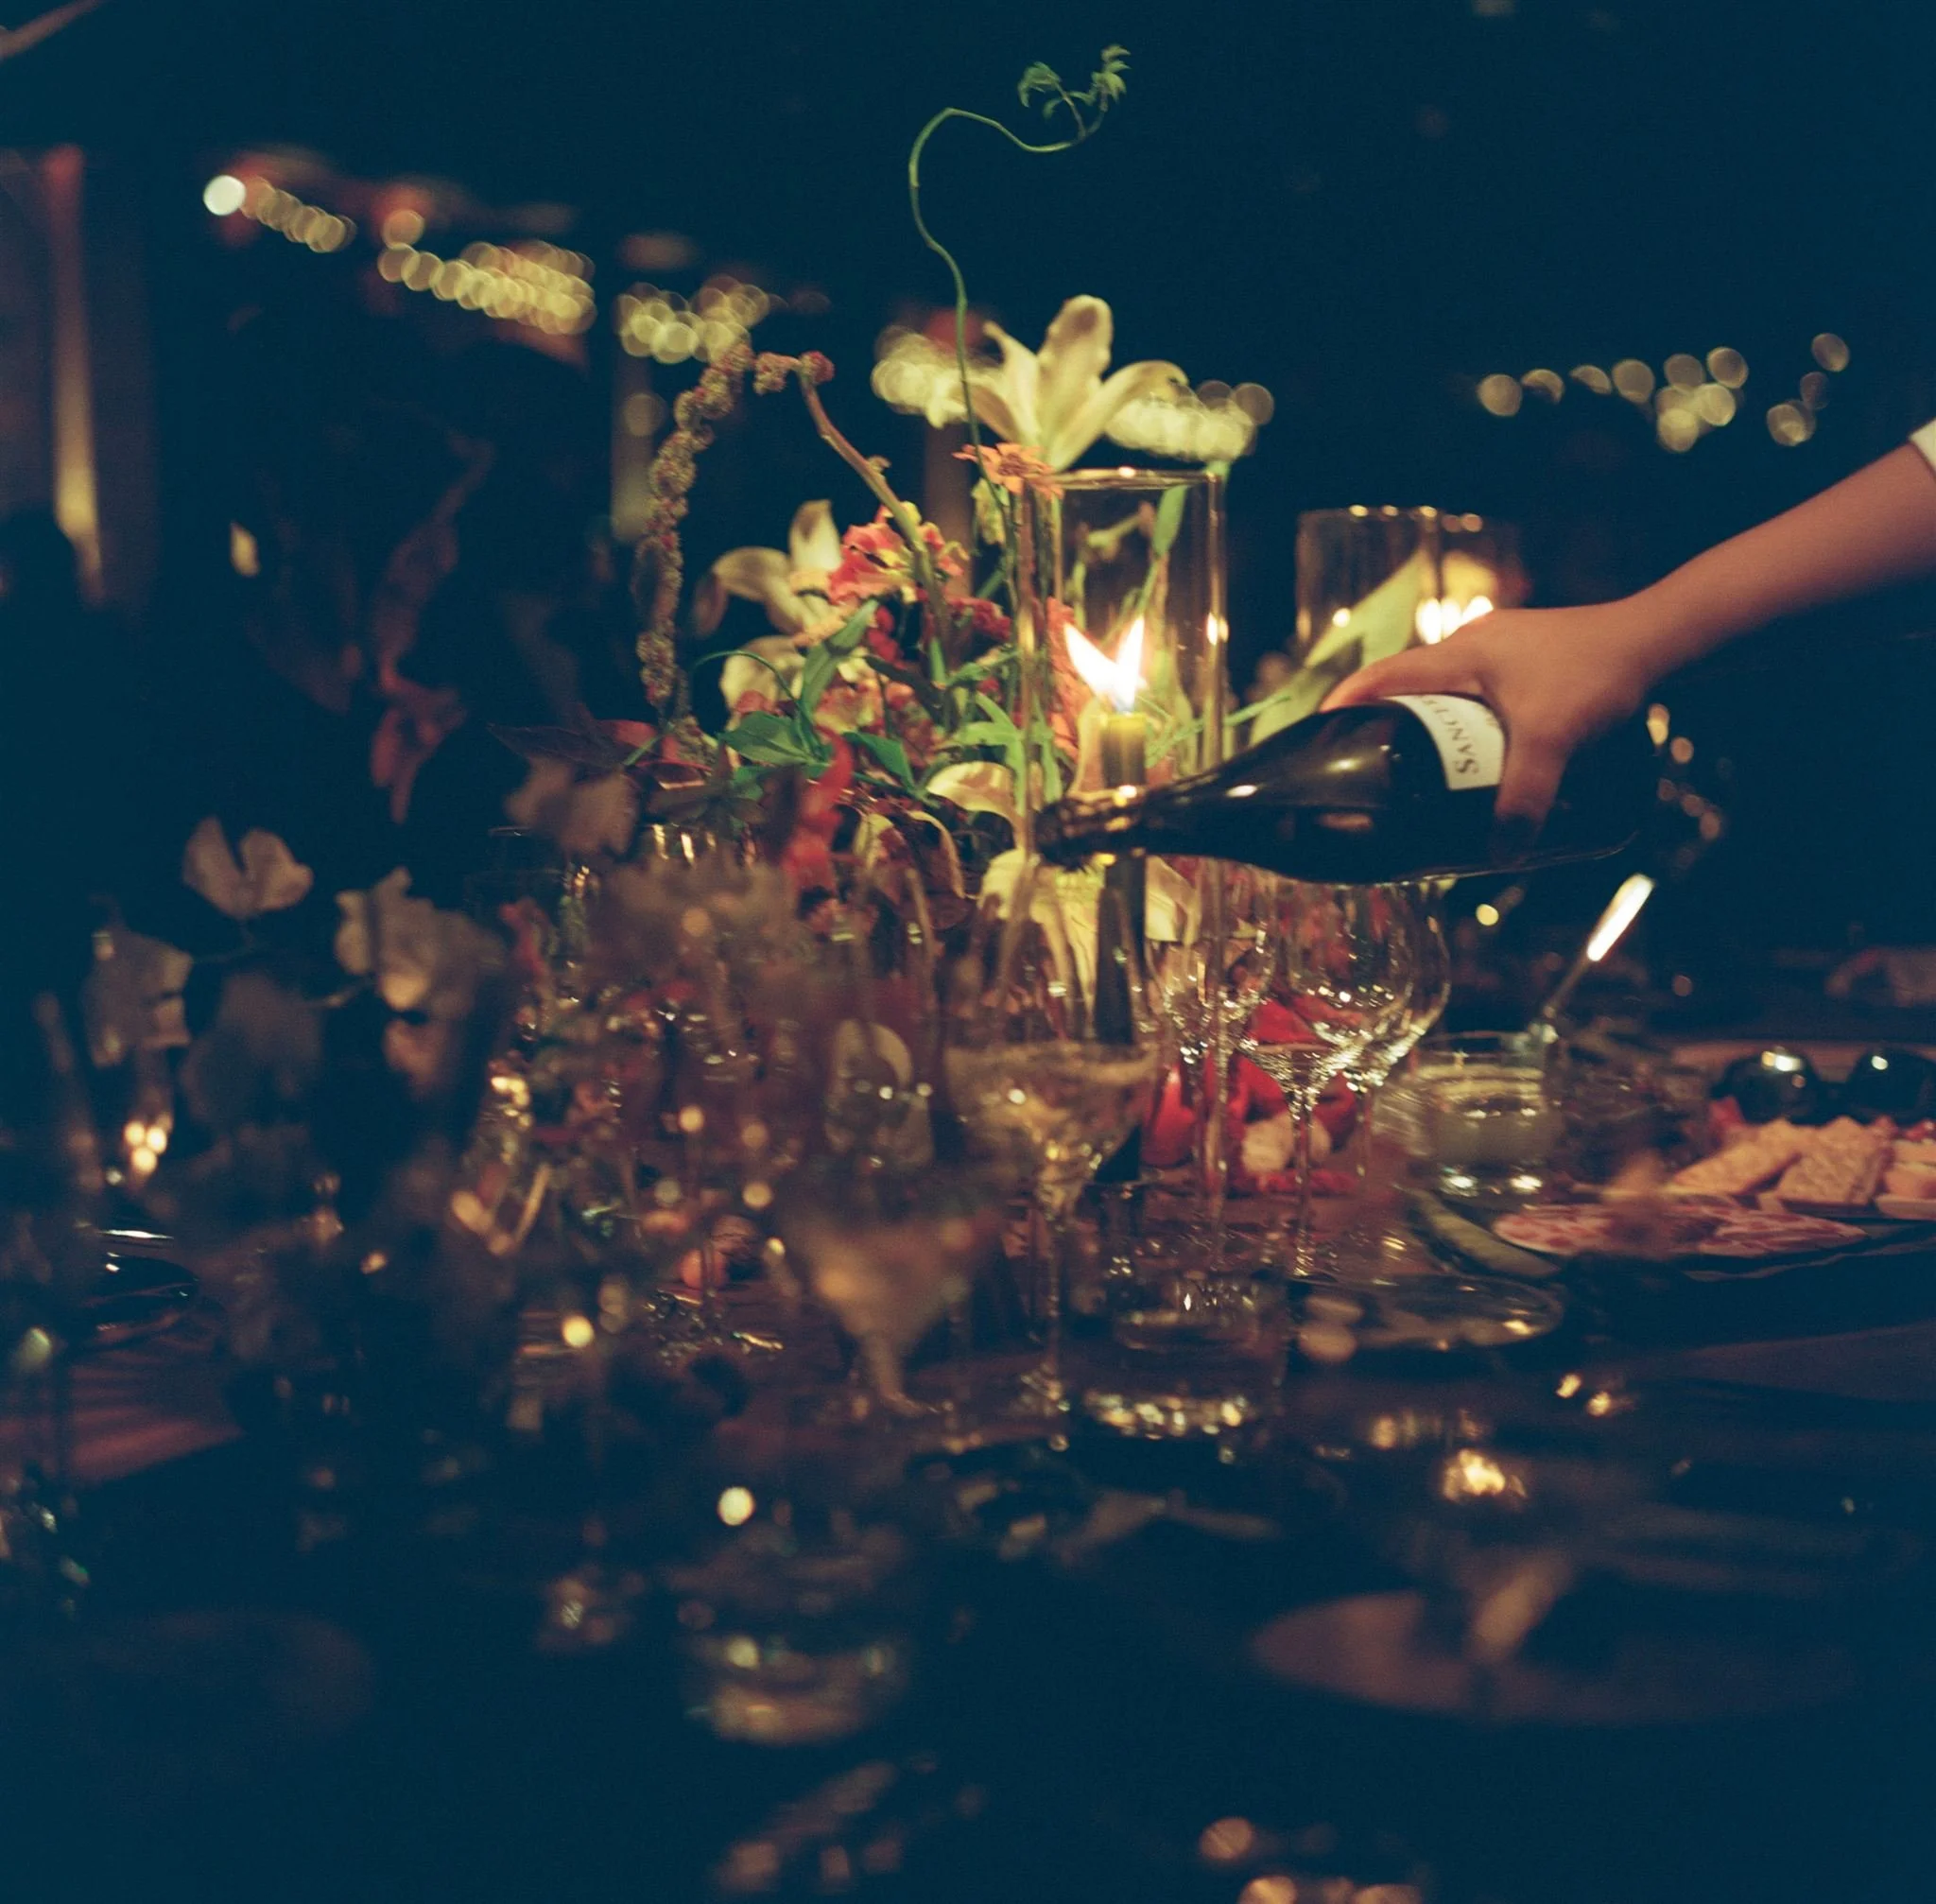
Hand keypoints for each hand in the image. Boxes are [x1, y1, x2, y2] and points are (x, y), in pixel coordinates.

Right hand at [1321, 601, 1656, 841]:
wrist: (1658, 640)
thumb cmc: (1599, 674)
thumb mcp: (1553, 740)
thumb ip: (1524, 797)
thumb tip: (1500, 856)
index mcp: (1460, 654)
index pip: (1381, 676)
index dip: (1343, 705)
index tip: (1316, 736)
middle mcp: (1473, 647)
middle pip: (1408, 686)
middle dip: (1386, 725)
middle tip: (1372, 770)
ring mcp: (1502, 651)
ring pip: (1447, 691)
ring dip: (1431, 726)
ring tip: (1423, 771)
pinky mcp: (1529, 660)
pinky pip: (1480, 693)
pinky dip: (1468, 721)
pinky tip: (1483, 751)